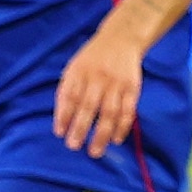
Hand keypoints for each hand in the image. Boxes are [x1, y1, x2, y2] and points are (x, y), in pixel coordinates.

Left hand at [53, 26, 147, 154]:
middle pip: (88, 106)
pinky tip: (116, 140)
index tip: (59, 133)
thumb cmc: (93, 59)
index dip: (63, 115)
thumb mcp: (75, 67)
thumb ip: (68, 90)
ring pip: (109, 112)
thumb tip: (62, 121)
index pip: (69, 95)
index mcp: (80, 71)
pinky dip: (122, 127)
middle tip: (73, 146)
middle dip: (80, 128)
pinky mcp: (132, 88)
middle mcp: (98, 76)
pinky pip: (128, 111)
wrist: (121, 39)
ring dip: (102, 134)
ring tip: (95, 151)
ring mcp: (116, 82)